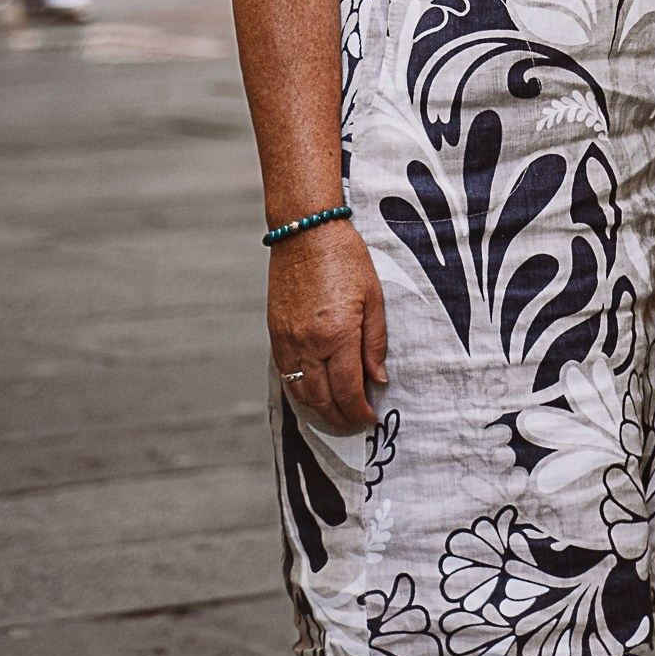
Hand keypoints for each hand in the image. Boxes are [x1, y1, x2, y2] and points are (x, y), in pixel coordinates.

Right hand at [268, 221, 388, 432]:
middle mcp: (308, 344)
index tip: (370, 417)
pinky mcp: (275, 334)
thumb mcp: (373, 297)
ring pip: (300, 392)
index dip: (359, 410)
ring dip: (319, 409)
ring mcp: (287, 341)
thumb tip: (378, 378)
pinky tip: (314, 393)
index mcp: (336, 335)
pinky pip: (287, 375)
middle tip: (356, 422)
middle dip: (340, 417)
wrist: (305, 233)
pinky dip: (301, 392)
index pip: (347, 389)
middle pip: (322, 398)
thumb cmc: (345, 258)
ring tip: (337, 414)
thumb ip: (375, 342)